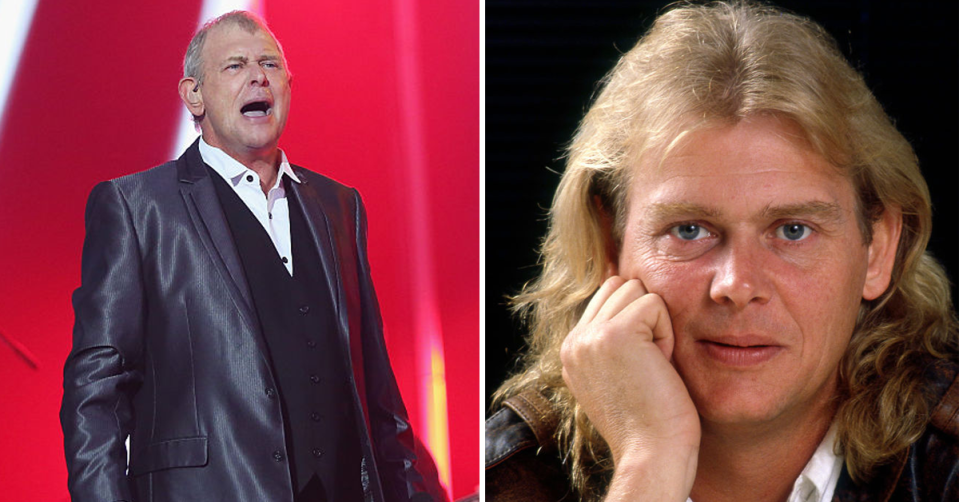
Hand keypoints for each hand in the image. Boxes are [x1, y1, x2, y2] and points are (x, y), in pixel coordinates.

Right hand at [560, 276, 699, 500]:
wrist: (652, 454)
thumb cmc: (650, 421)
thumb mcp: (619, 375)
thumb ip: (612, 338)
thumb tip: (624, 284)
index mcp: (571, 351)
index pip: (605, 297)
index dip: (636, 321)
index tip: (640, 367)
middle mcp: (573, 342)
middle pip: (619, 286)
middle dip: (644, 317)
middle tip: (649, 365)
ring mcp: (590, 337)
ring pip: (635, 290)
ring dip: (656, 324)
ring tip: (653, 365)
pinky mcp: (615, 334)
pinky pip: (654, 303)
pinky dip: (667, 333)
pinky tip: (659, 366)